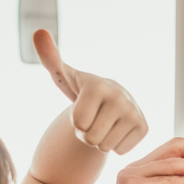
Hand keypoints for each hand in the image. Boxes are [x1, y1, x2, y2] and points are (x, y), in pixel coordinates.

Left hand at [33, 29, 147, 154]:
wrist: (112, 99)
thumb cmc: (81, 89)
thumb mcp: (63, 75)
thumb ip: (49, 57)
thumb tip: (38, 32)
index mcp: (98, 86)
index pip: (79, 123)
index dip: (76, 122)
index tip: (82, 110)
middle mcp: (120, 98)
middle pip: (91, 138)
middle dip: (87, 135)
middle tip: (93, 120)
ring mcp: (134, 113)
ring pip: (105, 146)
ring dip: (100, 141)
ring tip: (104, 125)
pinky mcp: (144, 127)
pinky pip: (120, 151)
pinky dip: (115, 145)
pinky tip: (117, 130)